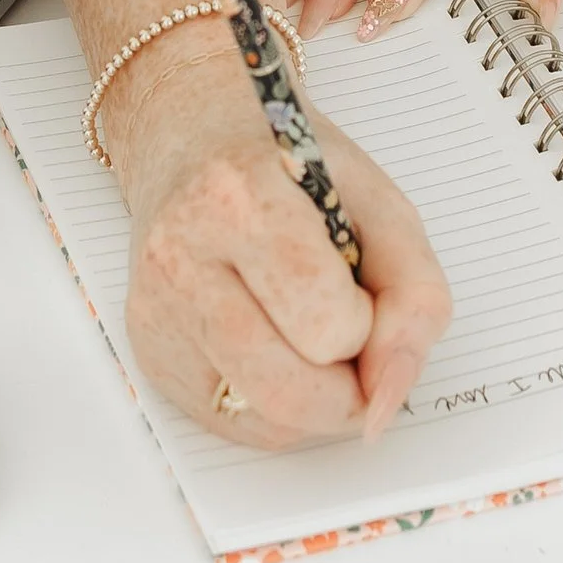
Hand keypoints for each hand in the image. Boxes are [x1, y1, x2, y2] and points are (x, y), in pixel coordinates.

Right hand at [107, 32, 452, 449]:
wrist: (192, 134)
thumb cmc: (289, 166)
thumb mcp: (378, 201)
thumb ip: (414, 295)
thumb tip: (389, 398)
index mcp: (239, 198)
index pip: (327, 324)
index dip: (366, 323)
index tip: (358, 286)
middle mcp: (181, 258)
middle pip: (290, 393)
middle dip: (347, 385)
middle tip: (352, 335)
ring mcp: (155, 312)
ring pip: (264, 423)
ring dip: (318, 404)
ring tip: (317, 341)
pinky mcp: (148, 353)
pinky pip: (234, 428)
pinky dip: (278, 409)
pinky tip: (277, 348)